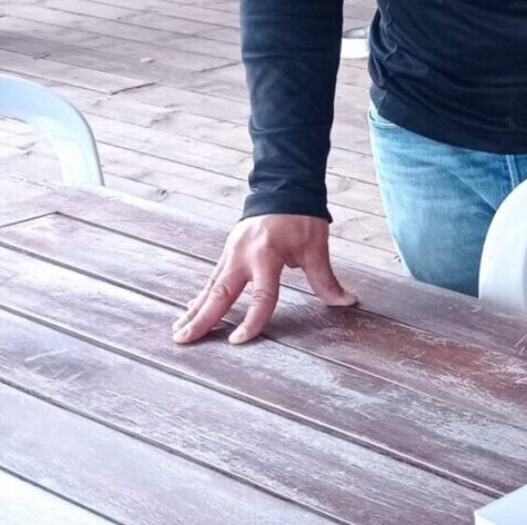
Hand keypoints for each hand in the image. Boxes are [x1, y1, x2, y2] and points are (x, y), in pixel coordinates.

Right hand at [173, 214, 356, 345]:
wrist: (284, 187)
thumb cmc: (301, 217)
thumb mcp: (316, 247)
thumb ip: (325, 279)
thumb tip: (347, 302)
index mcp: (267, 255)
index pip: (261, 296)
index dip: (252, 320)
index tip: (238, 340)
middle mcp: (243, 255)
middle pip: (220, 293)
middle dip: (202, 318)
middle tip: (183, 340)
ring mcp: (232, 252)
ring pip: (210, 286)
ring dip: (195, 309)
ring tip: (179, 331)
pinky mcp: (228, 251)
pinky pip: (212, 277)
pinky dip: (201, 295)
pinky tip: (190, 309)